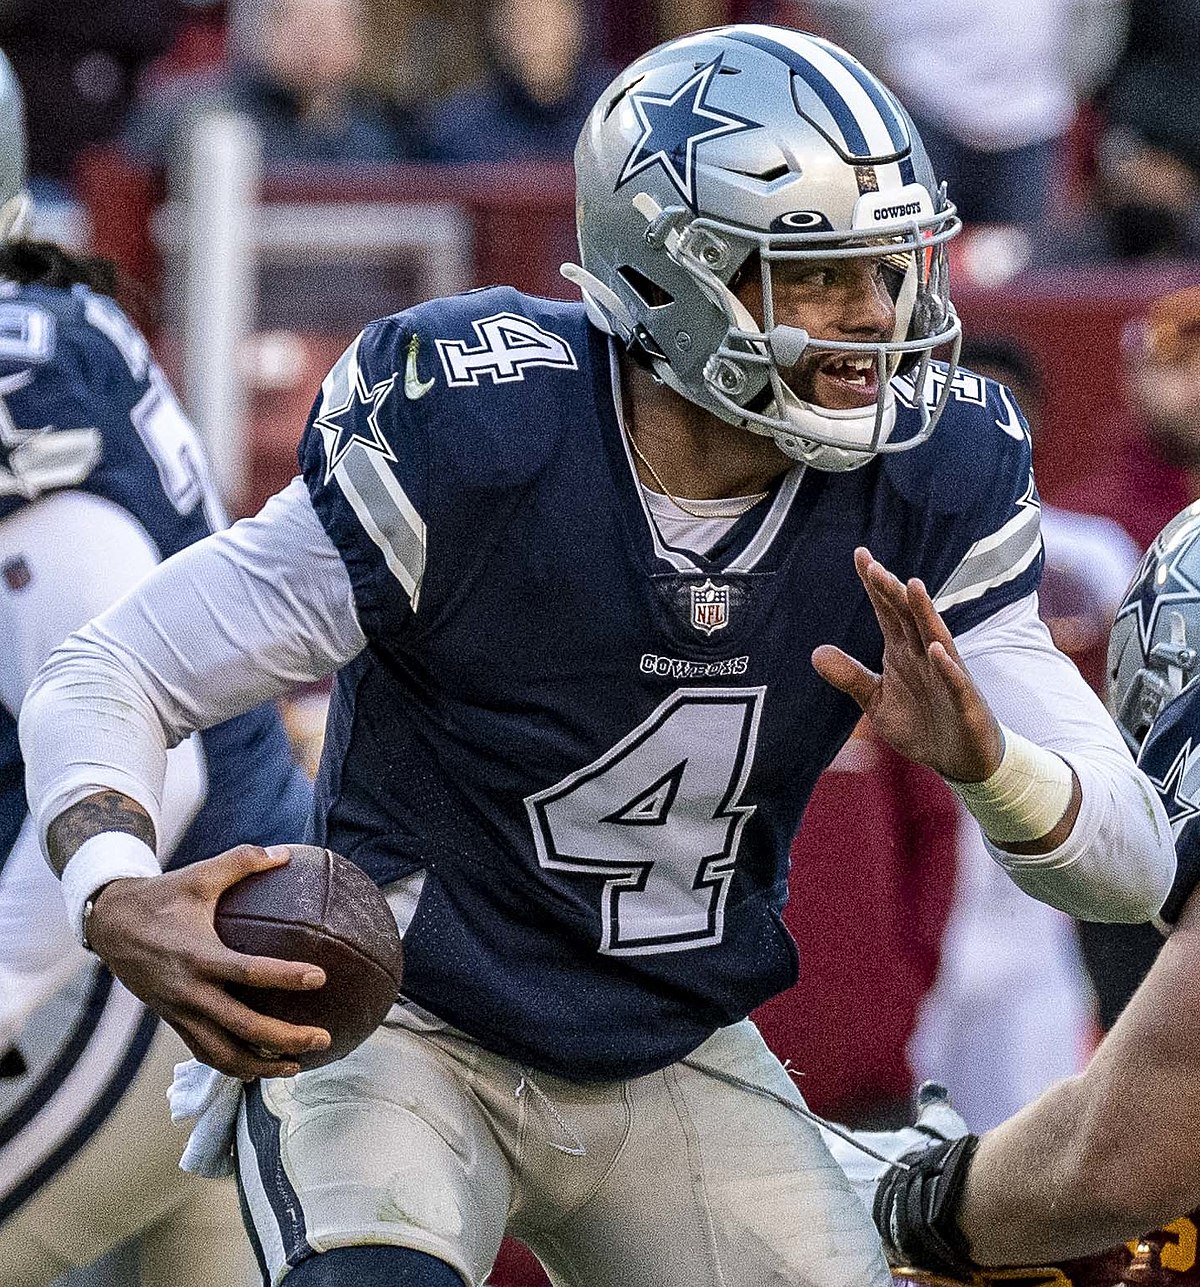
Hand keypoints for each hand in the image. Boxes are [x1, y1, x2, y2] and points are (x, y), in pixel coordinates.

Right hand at [86, 845, 331, 1079]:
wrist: (109, 924)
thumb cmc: (161, 897)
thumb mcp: (200, 876)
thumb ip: (242, 861)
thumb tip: (286, 854)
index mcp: (199, 956)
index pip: (249, 972)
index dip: (286, 977)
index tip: (321, 977)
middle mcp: (189, 991)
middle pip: (243, 1027)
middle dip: (285, 1038)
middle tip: (323, 1038)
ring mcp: (179, 1011)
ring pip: (222, 1053)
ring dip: (261, 1064)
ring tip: (297, 1067)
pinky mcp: (172, 1020)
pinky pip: (204, 1051)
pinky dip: (233, 1065)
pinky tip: (260, 1067)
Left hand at [813, 547, 1002, 781]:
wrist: (959, 761)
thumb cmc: (921, 724)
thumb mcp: (876, 702)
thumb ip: (850, 676)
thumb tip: (815, 652)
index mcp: (903, 652)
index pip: (887, 612)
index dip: (874, 585)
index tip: (860, 555)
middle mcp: (926, 656)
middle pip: (908, 617)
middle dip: (892, 592)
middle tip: (874, 566)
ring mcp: (947, 676)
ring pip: (936, 638)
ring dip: (925, 613)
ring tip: (913, 586)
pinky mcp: (965, 701)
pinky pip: (956, 680)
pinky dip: (948, 665)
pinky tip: (936, 649)